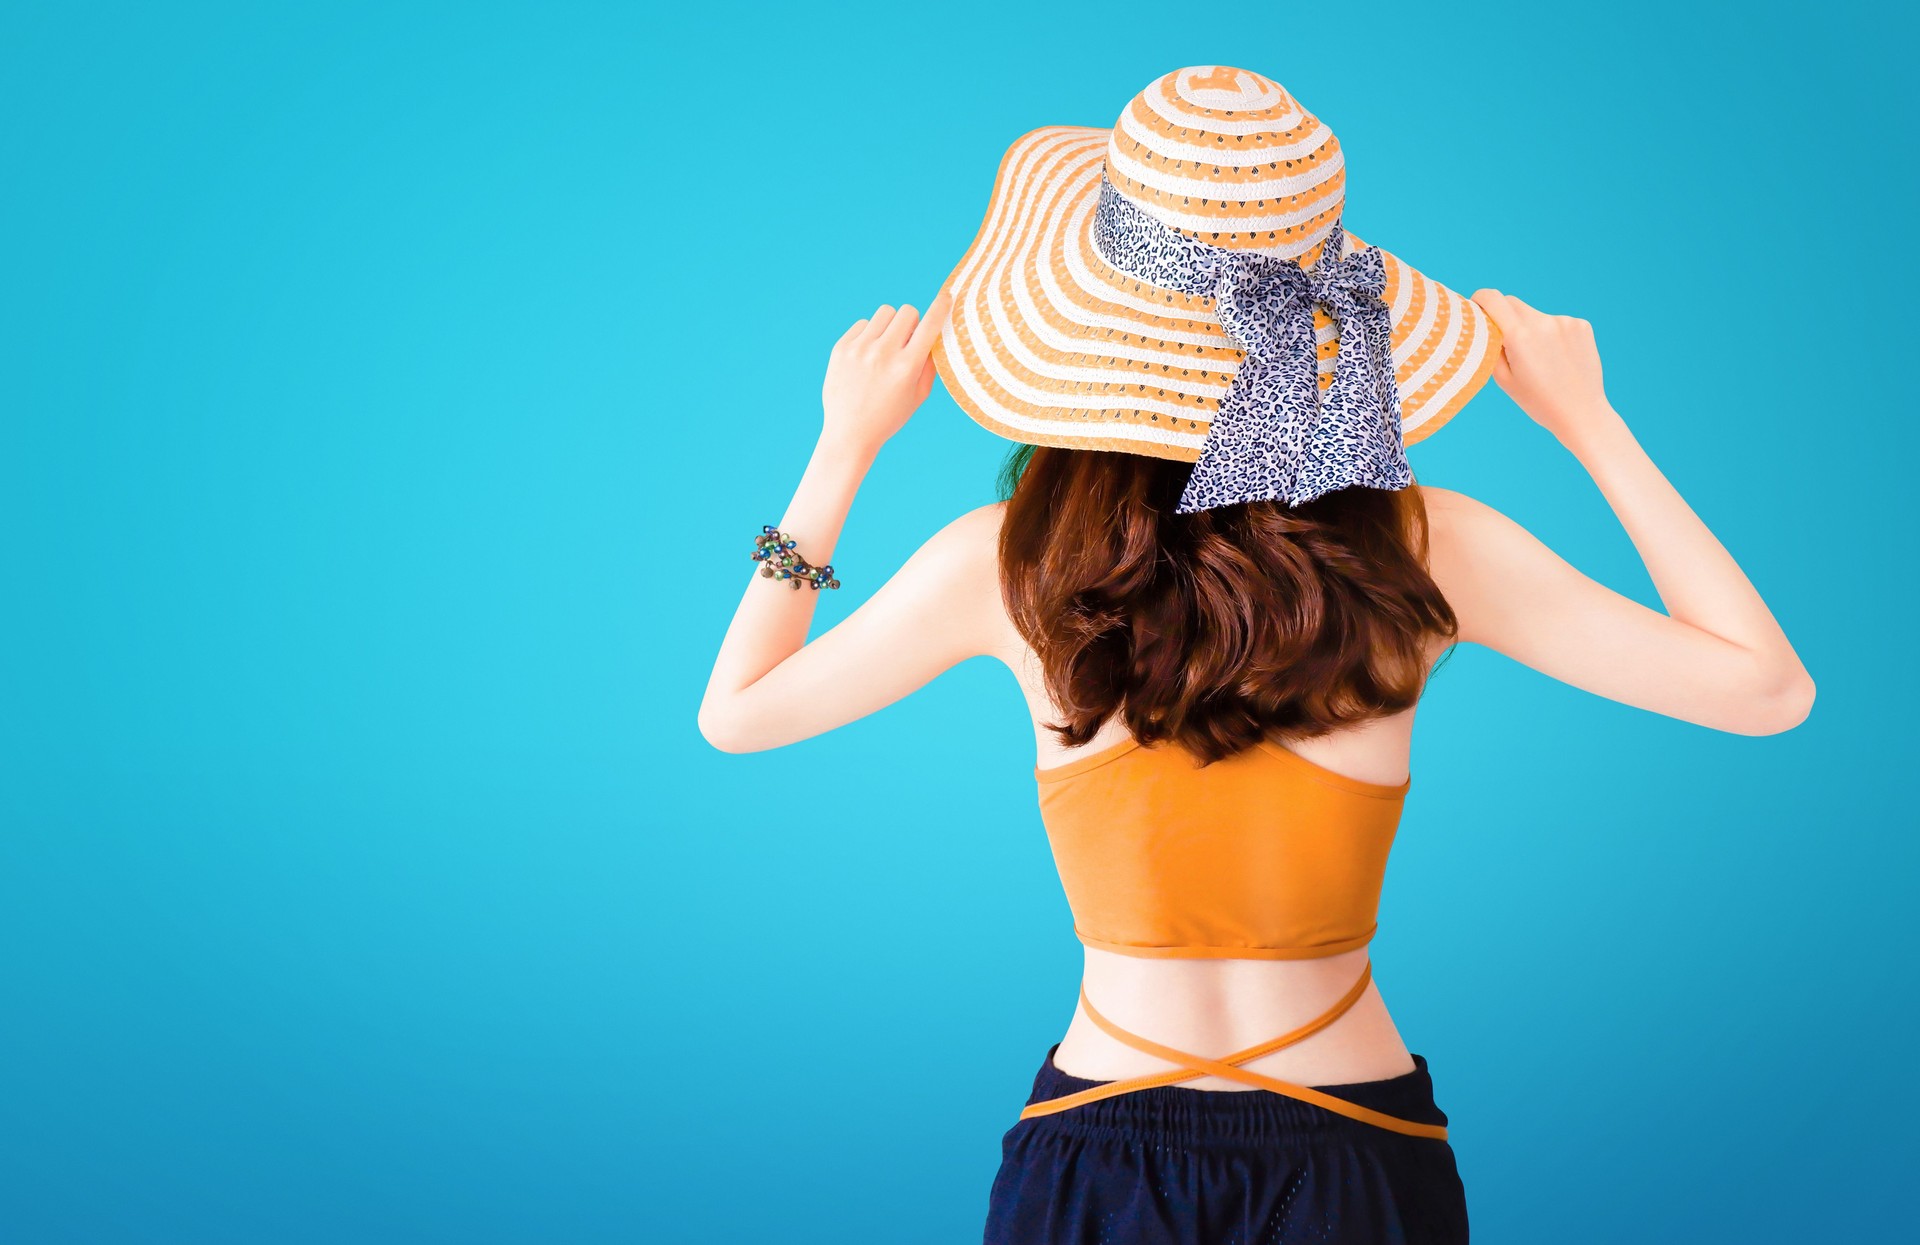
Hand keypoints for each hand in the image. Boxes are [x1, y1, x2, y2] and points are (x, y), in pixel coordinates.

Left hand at [820, 289, 953, 457]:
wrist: (849, 433)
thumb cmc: (889, 416)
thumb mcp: (918, 395)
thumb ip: (930, 363)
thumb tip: (936, 332)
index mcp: (907, 367)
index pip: (930, 324)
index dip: (941, 307)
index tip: (947, 297)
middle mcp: (883, 354)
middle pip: (907, 311)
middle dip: (912, 322)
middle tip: (907, 341)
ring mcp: (859, 349)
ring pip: (885, 312)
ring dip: (890, 325)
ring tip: (885, 348)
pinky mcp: (841, 348)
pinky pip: (863, 323)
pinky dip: (869, 334)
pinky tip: (866, 357)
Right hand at [1470, 289, 1613, 447]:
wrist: (1582, 413)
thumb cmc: (1539, 402)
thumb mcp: (1503, 379)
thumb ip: (1490, 347)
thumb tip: (1483, 325)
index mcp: (1520, 336)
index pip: (1493, 299)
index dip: (1479, 299)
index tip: (1475, 306)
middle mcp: (1544, 322)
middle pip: (1512, 302)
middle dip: (1503, 315)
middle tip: (1503, 339)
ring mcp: (1566, 322)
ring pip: (1535, 314)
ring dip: (1529, 327)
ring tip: (1538, 358)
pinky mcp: (1581, 325)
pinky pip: (1556, 322)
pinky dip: (1551, 333)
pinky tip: (1557, 357)